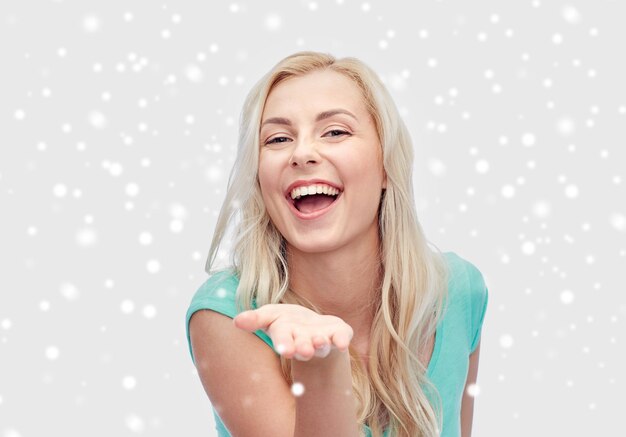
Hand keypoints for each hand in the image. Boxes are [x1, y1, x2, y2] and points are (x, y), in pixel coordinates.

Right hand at [233, 304, 353, 360]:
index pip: (284, 341)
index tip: (285, 349)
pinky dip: (342, 339)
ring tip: (320, 341)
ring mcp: (322, 340)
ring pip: (322, 345)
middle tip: (305, 351)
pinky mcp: (338, 335)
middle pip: (304, 347)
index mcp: (287, 337)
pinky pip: (342, 337)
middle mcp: (305, 342)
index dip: (284, 344)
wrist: (312, 328)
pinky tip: (343, 342)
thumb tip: (237, 321)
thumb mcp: (269, 316)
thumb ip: (255, 319)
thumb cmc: (286, 322)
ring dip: (321, 344)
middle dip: (304, 349)